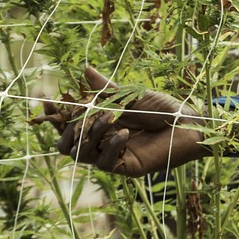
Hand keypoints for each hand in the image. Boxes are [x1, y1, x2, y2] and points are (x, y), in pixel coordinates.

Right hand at [34, 66, 210, 176]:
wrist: (192, 124)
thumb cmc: (166, 109)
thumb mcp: (132, 96)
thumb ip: (106, 89)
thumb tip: (85, 70)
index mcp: (102, 124)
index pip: (69, 124)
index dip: (55, 115)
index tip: (46, 100)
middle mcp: (104, 143)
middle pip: (67, 146)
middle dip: (67, 129)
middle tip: (80, 113)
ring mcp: (115, 157)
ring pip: (83, 154)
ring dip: (92, 133)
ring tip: (109, 117)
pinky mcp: (128, 168)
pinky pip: (105, 163)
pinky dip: (111, 147)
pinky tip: (124, 133)